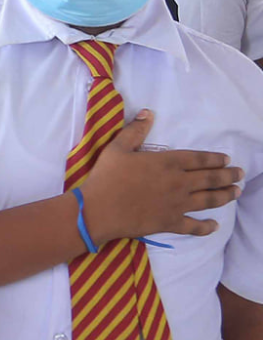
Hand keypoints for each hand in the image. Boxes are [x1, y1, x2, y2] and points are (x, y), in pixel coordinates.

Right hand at [82, 112, 243, 242]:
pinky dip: (206, 227)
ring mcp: (177, 204)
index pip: (198, 159)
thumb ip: (135, 130)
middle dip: (228, 176)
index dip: (214, 158)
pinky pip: (194, 226)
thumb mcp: (117, 148)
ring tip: (236, 192)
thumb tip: (148, 112)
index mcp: (167, 163)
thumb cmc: (106, 177)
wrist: (99, 209)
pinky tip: (215, 226)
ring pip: (209, 200)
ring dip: (225, 196)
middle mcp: (179, 183)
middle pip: (210, 178)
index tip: (226, 159)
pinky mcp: (171, 222)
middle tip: (240, 174)